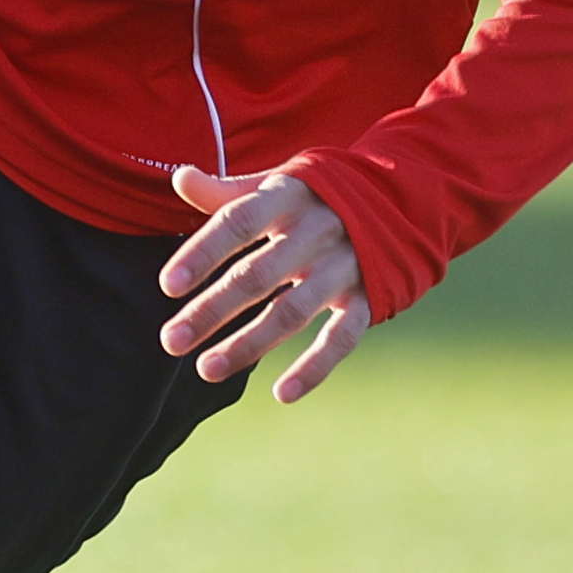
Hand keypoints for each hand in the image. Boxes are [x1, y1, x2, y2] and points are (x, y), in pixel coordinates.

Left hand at [158, 165, 365, 401]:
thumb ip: (229, 192)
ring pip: (292, 312)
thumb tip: (180, 178)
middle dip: (211, 310)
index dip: (203, 253)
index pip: (238, 222)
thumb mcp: (280, 184)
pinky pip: (341, 337)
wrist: (405, 197)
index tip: (168, 286)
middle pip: (257, 276)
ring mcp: (345, 266)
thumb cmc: (320, 196)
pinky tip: (282, 394)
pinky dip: (314, 367)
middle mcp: (316, 232)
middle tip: (170, 342)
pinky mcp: (369, 297)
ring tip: (206, 369)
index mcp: (288, 197)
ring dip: (249, 344)